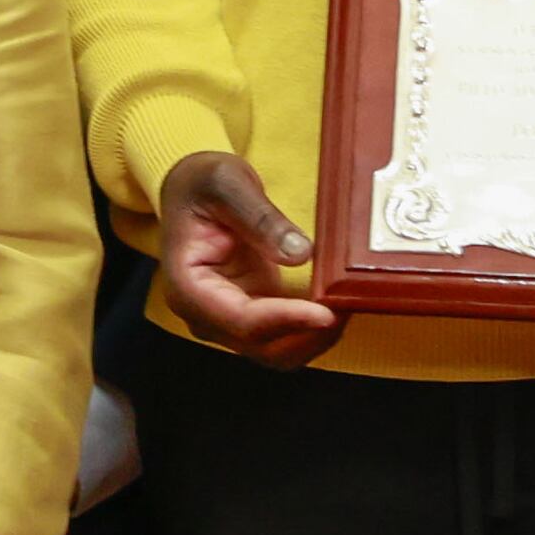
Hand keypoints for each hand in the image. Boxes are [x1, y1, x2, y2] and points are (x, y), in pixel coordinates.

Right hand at [158, 153, 338, 368]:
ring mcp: (229, 318)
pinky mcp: (253, 312)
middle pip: (262, 348)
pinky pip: (286, 334)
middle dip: (308, 335)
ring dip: (315, 336)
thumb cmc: (200, 183)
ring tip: (346, 303)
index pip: (241, 320)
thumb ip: (261, 219)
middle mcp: (206, 313)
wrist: (191, 188)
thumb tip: (299, 253)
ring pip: (278, 351)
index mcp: (188, 287)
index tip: (326, 312)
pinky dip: (313, 327)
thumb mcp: (227, 184)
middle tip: (346, 306)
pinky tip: (336, 302)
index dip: (287, 320)